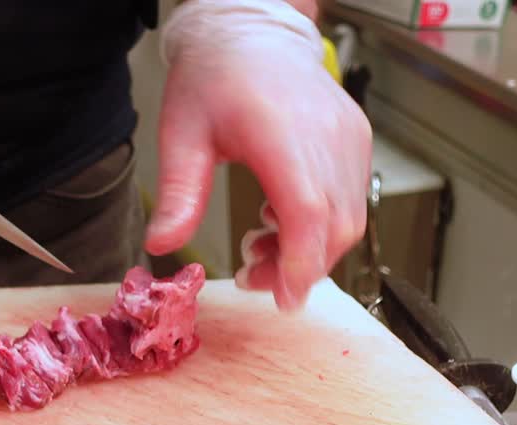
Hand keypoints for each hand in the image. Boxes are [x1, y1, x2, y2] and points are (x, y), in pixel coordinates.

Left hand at [145, 0, 371, 310]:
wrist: (250, 35)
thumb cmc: (215, 79)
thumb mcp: (181, 136)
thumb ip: (179, 194)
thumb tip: (161, 243)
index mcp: (280, 132)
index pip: (307, 210)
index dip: (300, 261)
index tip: (284, 297)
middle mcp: (325, 135)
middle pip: (334, 225)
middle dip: (298, 268)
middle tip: (252, 278)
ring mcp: (348, 138)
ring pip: (348, 219)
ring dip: (309, 251)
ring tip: (260, 248)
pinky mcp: (356, 141)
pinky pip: (351, 200)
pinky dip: (321, 226)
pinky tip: (279, 220)